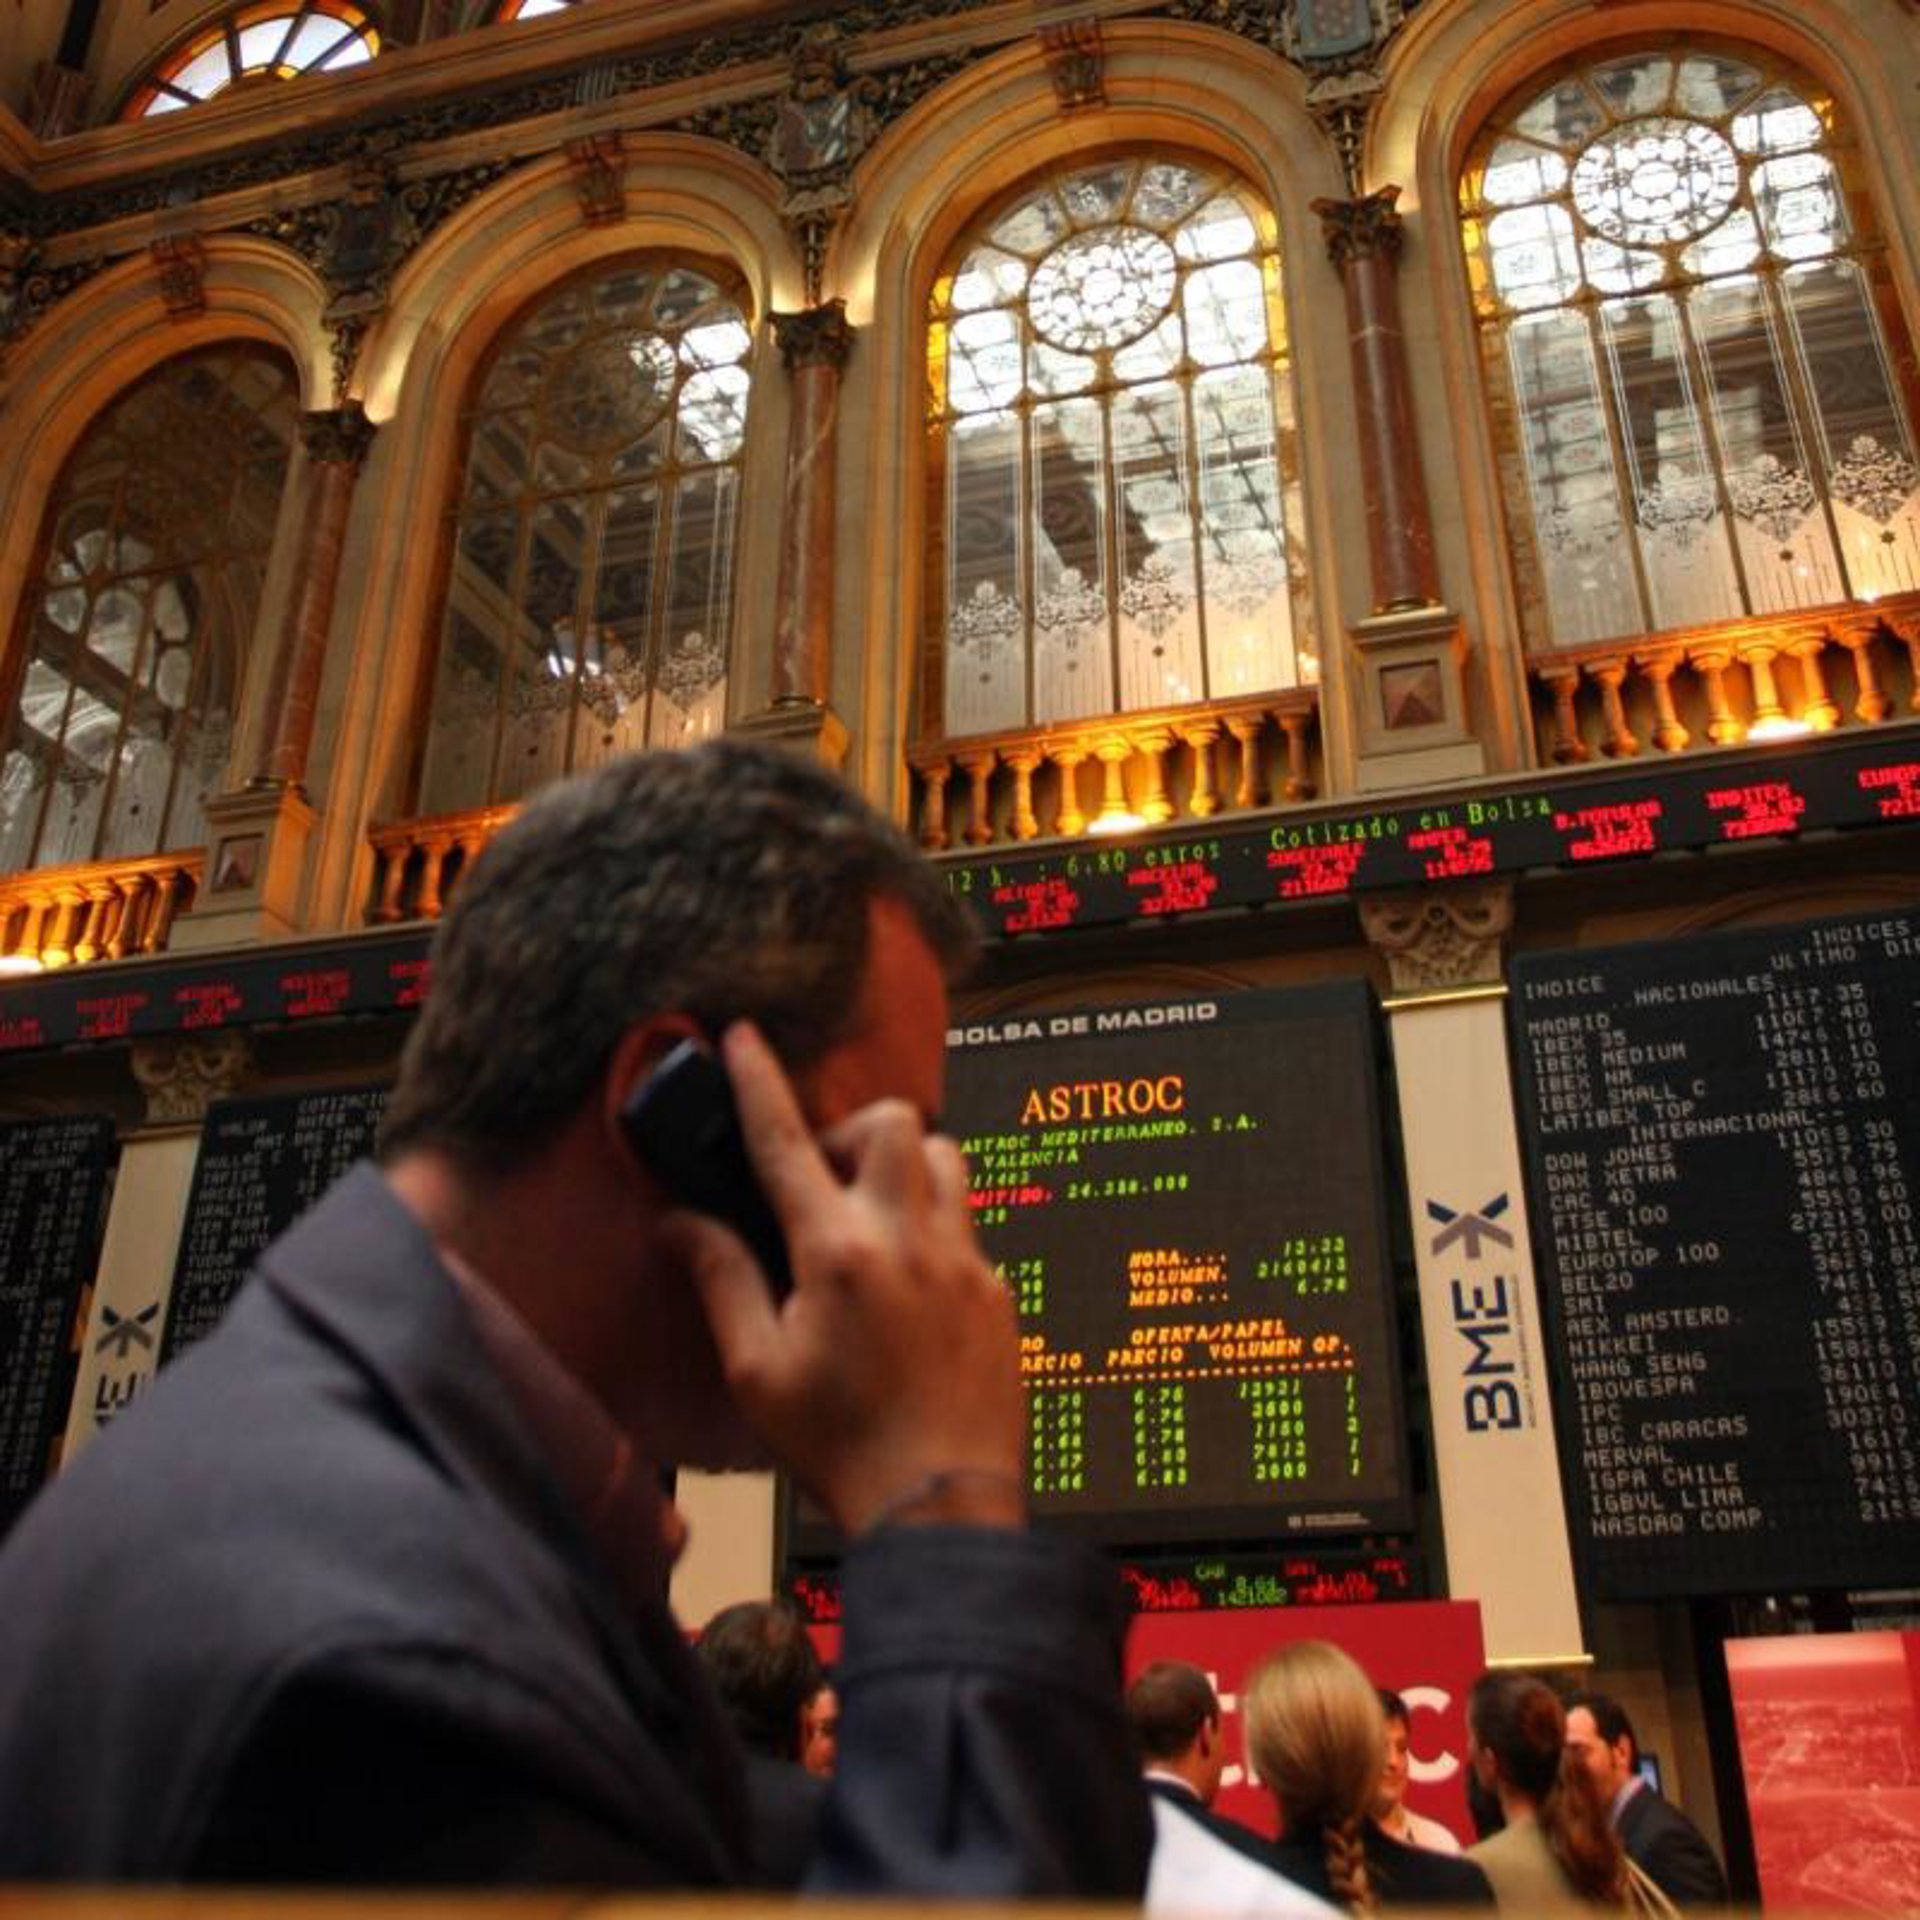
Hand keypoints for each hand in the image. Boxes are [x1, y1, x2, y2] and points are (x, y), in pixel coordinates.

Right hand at [663, 1023, 1025, 1535]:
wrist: (941, 1501)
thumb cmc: (839, 1445)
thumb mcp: (755, 1370)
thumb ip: (722, 1279)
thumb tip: (679, 1222)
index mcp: (836, 1253)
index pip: (785, 1140)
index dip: (758, 1080)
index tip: (743, 1035)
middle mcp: (908, 1239)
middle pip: (890, 1121)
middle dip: (850, 1129)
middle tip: (822, 1181)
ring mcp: (963, 1260)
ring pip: (945, 1157)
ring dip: (904, 1166)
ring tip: (873, 1218)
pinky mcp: (998, 1289)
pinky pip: (971, 1221)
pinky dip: (935, 1226)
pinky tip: (909, 1284)